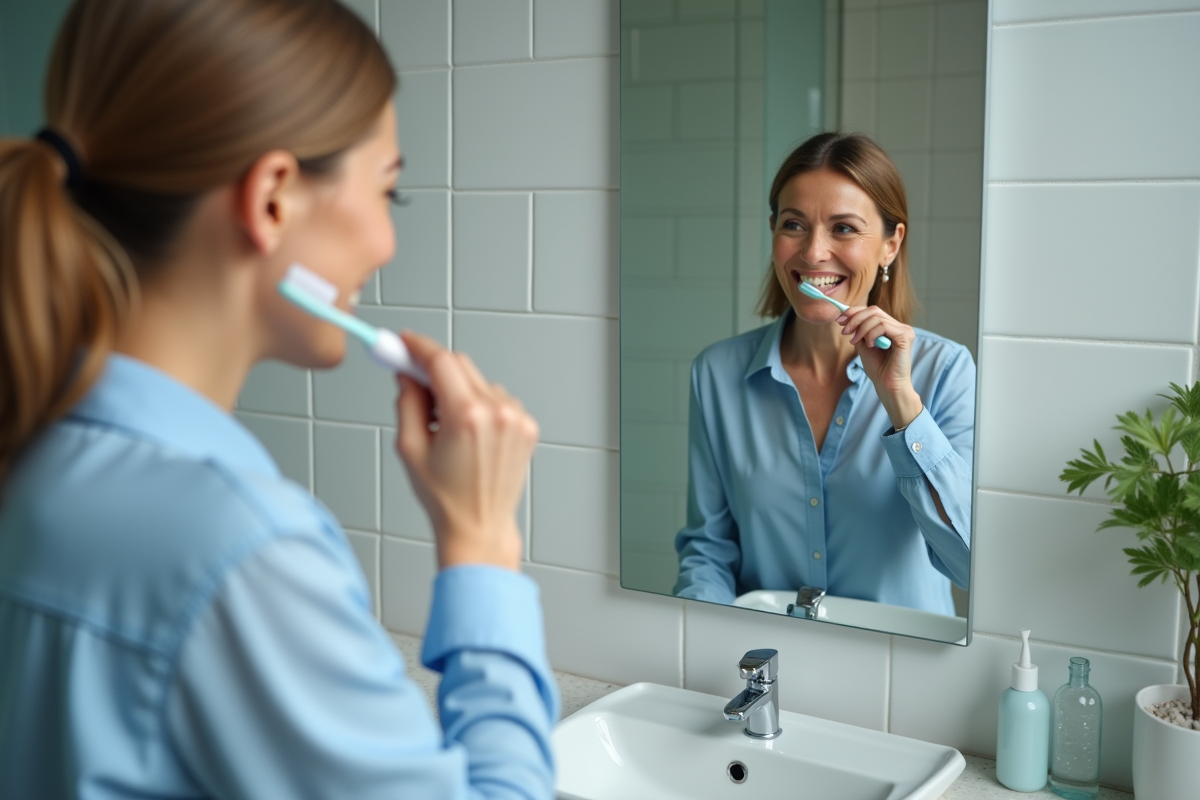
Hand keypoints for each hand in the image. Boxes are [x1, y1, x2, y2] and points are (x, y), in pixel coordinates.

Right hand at [392, 332, 536, 570]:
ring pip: (479, 382)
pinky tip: (471, 434)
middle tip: (415, 382)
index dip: (418, 347)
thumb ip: (407, 402)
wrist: (479, 524)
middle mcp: (497, 412)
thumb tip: (406, 373)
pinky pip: (497, 398)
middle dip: (435, 369)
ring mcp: (517, 418)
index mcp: (466, 417)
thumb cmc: (445, 498)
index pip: (440, 361)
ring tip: (447, 426)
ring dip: (460, 390)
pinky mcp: (527, 425)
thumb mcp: (411, 448)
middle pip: (461, 365)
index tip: (404, 342)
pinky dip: (481, 405)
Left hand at [836, 305, 922, 428]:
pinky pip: (883, 326)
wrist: (887, 385)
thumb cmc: (877, 368)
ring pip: (876, 318)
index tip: (839, 320)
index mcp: (890, 327)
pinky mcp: (905, 336)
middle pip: (874, 311)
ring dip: (861, 329)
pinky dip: (871, 334)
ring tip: (855, 342)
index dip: (854, 312)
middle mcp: (899, 326)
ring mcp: (904, 330)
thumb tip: (846, 316)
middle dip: (854, 319)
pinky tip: (870, 345)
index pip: (872, 311)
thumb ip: (858, 331)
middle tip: (844, 331)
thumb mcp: (863, 345)